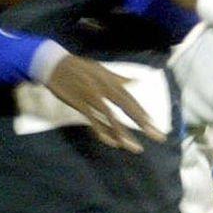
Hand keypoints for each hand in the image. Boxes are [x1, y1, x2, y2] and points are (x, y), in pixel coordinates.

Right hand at [44, 52, 161, 151]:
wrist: (55, 65)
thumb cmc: (79, 68)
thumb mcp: (102, 70)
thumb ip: (119, 78)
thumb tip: (137, 81)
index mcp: (111, 81)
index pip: (131, 100)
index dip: (142, 113)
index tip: (154, 126)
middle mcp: (105, 89)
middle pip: (127, 108)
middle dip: (143, 123)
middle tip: (156, 136)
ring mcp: (92, 97)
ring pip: (112, 118)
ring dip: (124, 133)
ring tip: (135, 147)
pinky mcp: (80, 104)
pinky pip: (94, 121)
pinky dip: (103, 132)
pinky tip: (112, 142)